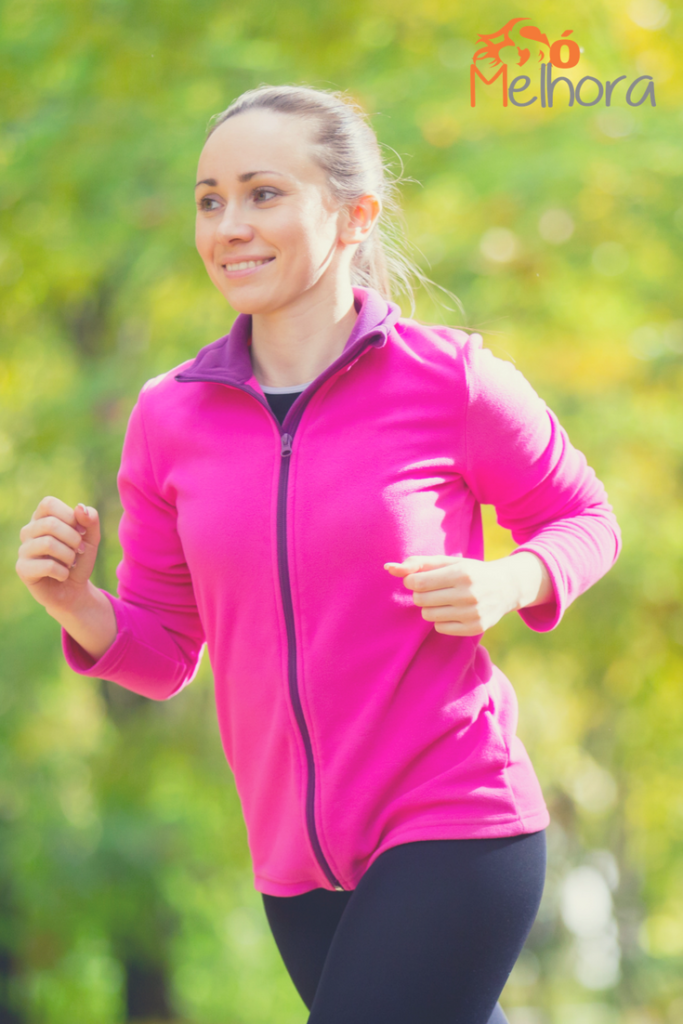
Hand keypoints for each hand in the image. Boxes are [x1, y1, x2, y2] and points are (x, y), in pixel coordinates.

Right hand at [16, 496, 100, 613]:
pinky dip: (63, 572)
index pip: (48, 503)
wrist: (75, 589)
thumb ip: (90, 519)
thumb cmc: (79, 560)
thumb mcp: (92, 538)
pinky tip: (62, 575)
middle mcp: (28, 531)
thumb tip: (79, 507)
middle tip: (79, 550)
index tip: (82, 531)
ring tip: (70, 563)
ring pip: (48, 544)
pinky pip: (47, 566)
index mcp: (41, 518)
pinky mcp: (23, 569)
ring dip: (69, 556)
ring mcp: (23, 550)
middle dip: (73, 539)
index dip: (70, 516)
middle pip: (50, 524)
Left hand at [384, 553, 551, 636]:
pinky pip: (441, 628)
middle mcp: (469, 594)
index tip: (418, 579)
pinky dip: (441, 620)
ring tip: (444, 600)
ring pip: (428, 616)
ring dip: (430, 608)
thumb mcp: (447, 562)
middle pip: (421, 600)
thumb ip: (417, 563)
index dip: (412, 581)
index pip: (418, 582)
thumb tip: (388, 568)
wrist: (506, 587)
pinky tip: (452, 611)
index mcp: (462, 574)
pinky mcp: (475, 628)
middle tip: (434, 589)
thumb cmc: (470, 571)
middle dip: (421, 594)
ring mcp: (473, 614)